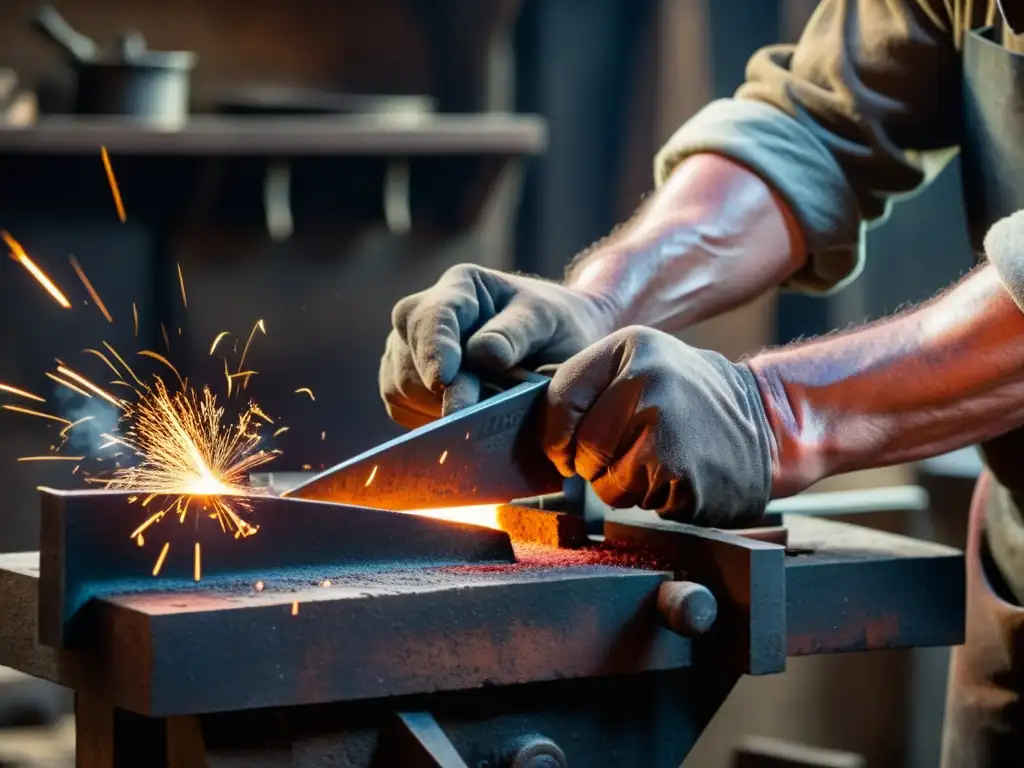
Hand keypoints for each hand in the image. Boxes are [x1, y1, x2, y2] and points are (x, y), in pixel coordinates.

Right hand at [380, 264, 618, 427]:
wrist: (556, 347)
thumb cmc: (555, 327)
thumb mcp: (548, 321)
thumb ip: (517, 333)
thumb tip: (481, 353)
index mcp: (460, 287)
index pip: (430, 316)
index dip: (433, 350)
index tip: (443, 381)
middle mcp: (422, 315)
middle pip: (408, 359)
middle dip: (443, 392)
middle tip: (486, 412)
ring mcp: (407, 350)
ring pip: (400, 388)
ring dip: (438, 409)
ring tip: (485, 411)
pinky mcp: (405, 383)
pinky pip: (401, 409)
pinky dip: (430, 420)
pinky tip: (465, 419)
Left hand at [543, 326, 773, 525]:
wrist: (769, 422)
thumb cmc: (692, 400)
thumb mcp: (643, 366)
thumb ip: (590, 387)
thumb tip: (540, 430)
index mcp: (630, 347)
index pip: (559, 399)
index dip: (556, 434)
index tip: (568, 446)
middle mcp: (645, 380)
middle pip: (581, 448)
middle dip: (595, 464)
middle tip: (629, 454)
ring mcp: (664, 426)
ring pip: (604, 481)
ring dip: (623, 485)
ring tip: (660, 460)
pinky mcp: (679, 471)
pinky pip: (634, 500)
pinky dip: (650, 499)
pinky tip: (678, 475)